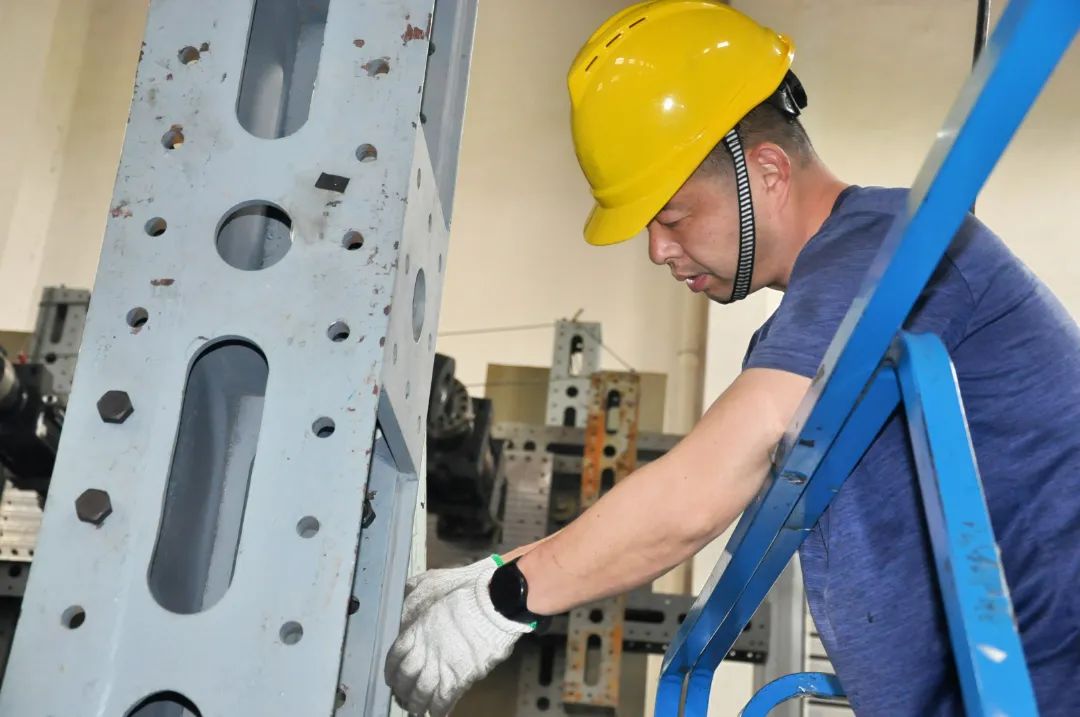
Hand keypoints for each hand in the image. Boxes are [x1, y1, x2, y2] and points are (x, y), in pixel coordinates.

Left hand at [385, 556, 532, 715]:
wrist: (492, 602)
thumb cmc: (465, 588)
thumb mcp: (433, 582)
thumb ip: (417, 589)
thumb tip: (408, 588)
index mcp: (415, 631)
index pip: (395, 657)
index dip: (392, 670)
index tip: (393, 676)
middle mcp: (423, 652)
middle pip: (404, 679)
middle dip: (402, 689)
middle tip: (402, 696)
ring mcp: (439, 667)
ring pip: (420, 694)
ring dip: (416, 704)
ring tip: (416, 710)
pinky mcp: (458, 678)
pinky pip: (442, 700)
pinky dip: (438, 710)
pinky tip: (436, 713)